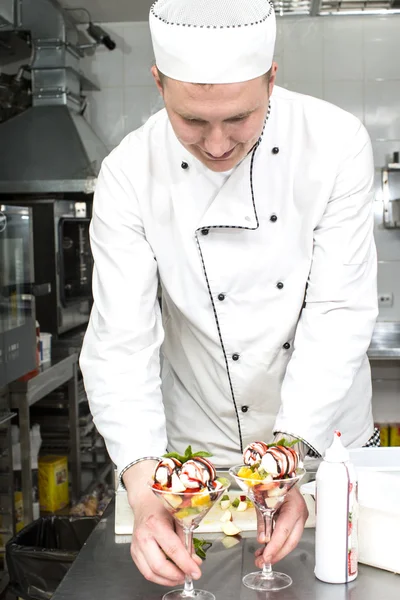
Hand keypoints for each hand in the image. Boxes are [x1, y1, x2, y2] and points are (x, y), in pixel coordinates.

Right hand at [123, 461, 201, 586]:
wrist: (144, 502)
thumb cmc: (162, 506)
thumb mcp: (178, 517)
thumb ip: (186, 539)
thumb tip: (194, 561)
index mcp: (155, 524)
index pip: (172, 549)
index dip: (185, 564)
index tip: (196, 573)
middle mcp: (143, 536)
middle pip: (159, 565)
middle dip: (176, 575)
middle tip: (188, 575)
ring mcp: (136, 545)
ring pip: (150, 573)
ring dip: (167, 580)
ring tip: (180, 577)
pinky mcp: (133, 552)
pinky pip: (145, 572)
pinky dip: (159, 577)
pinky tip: (169, 575)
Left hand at [255, 486, 307, 566]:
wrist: (279, 474)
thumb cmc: (272, 481)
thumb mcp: (263, 499)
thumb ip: (263, 521)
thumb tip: (262, 539)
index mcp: (294, 506)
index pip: (284, 531)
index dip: (275, 547)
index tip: (266, 557)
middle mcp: (300, 514)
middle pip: (290, 541)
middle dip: (276, 554)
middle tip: (262, 563)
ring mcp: (300, 518)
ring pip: (290, 541)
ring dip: (275, 551)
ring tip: (261, 558)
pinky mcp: (296, 521)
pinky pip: (288, 535)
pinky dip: (277, 543)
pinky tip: (266, 549)